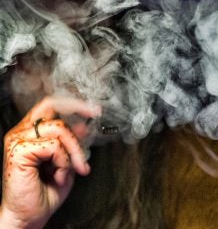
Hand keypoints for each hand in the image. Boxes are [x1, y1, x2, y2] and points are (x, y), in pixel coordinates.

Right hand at [0, 96, 100, 228]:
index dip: (73, 103)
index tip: (94, 110)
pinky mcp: (19, 150)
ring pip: (60, 128)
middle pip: (52, 106)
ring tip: (74, 169)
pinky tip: (59, 175)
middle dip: (78, 108)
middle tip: (95, 114)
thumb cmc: (44, 193)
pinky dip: (64, 161)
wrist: (29, 217)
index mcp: (31, 133)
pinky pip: (54, 145)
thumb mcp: (67, 162)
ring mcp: (18, 140)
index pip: (50, 105)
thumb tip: (84, 125)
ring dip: (74, 150)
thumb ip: (72, 143)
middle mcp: (22, 132)